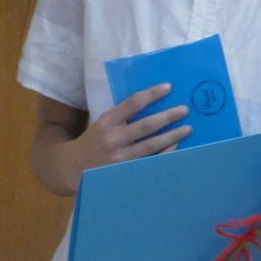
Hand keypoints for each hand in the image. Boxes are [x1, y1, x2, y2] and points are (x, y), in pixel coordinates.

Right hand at [73, 83, 192, 169]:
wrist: (73, 169)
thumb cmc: (93, 142)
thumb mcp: (102, 124)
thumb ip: (122, 117)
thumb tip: (152, 104)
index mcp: (106, 121)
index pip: (132, 103)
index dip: (152, 94)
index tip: (168, 87)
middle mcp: (113, 139)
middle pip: (146, 125)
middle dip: (168, 116)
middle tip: (185, 109)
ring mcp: (120, 158)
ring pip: (151, 145)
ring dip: (172, 136)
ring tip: (187, 128)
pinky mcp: (126, 172)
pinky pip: (151, 161)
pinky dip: (165, 154)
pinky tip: (176, 146)